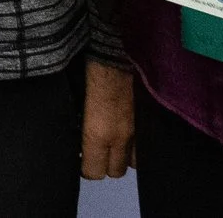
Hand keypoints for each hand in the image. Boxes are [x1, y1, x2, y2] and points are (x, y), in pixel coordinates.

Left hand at [80, 60, 133, 180]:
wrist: (115, 50)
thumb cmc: (88, 71)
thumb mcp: (74, 100)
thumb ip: (77, 124)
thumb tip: (73, 136)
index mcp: (98, 133)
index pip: (94, 171)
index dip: (85, 168)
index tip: (81, 159)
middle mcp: (121, 137)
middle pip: (115, 171)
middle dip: (104, 164)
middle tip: (96, 151)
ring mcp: (138, 130)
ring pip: (134, 163)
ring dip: (122, 156)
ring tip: (113, 143)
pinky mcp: (148, 121)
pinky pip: (145, 146)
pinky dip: (137, 145)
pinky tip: (127, 133)